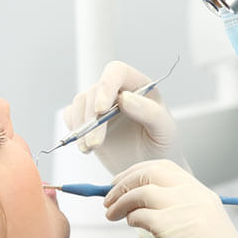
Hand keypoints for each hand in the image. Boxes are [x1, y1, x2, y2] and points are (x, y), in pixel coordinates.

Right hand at [63, 61, 184, 174]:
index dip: (106, 85)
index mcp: (138, 86)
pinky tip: (87, 147)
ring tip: (91, 147)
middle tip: (96, 144)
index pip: (117, 72)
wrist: (146, 166)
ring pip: (80, 103)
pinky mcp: (86, 118)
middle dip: (93, 119)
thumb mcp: (165, 131)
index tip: (102, 109)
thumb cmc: (159, 145)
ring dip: (82, 127)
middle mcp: (117, 90)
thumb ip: (151, 113)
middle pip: (95, 91)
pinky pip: (72, 116)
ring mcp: (100, 104)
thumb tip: (125, 99)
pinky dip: (75, 131)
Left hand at [103, 160, 237, 237]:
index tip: (122, 183)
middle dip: (124, 181)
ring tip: (111, 214)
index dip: (138, 172)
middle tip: (108, 196)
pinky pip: (140, 214)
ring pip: (141, 190)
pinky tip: (130, 225)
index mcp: (203, 195)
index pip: (165, 169)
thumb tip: (142, 209)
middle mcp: (195, 196)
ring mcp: (185, 210)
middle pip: (150, 172)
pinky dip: (130, 217)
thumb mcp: (204, 231)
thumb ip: (180, 214)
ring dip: (120, 200)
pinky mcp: (173, 228)